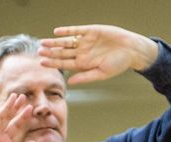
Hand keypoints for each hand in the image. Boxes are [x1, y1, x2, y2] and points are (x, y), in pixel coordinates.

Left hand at [38, 25, 158, 84]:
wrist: (131, 49)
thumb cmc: (119, 64)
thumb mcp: (102, 73)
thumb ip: (86, 77)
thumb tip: (70, 82)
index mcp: (84, 63)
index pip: (65, 63)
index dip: (53, 63)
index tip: (42, 63)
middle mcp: (82, 52)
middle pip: (63, 52)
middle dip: (51, 52)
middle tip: (39, 51)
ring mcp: (85, 41)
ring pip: (66, 41)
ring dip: (55, 42)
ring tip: (43, 42)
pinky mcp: (90, 31)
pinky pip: (76, 30)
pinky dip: (67, 31)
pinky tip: (57, 32)